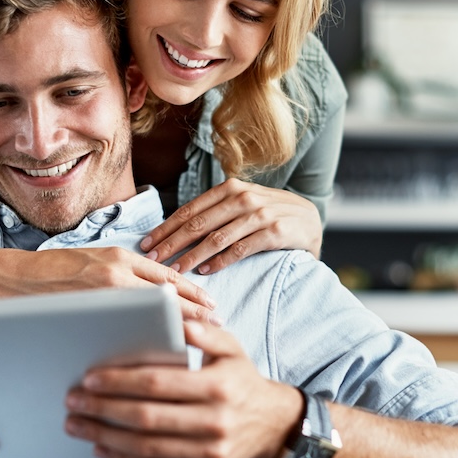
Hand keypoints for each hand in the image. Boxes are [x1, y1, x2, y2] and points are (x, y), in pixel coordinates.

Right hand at [16, 247, 220, 323]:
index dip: (192, 292)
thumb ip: (119, 276)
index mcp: (119, 258)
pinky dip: (149, 340)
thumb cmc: (50, 274)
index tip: (211, 304)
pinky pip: (128, 330)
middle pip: (169, 295)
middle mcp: (117, 272)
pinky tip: (162, 351)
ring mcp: (105, 295)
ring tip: (200, 339)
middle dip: (195, 310)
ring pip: (154, 313)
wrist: (11, 281)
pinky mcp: (92, 315)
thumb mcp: (91, 263)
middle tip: (219, 324)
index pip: (166, 276)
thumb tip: (149, 296)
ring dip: (179, 326)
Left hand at [63, 321, 302, 457]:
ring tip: (76, 424)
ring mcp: (210, 452)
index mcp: (218, 387)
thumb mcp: (232, 348)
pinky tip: (100, 446)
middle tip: (72, 400)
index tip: (89, 376)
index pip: (158, 384)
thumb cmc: (241, 379)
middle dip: (103, 408)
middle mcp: (215, 422)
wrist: (272, 424)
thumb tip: (177, 319)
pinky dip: (124, 457)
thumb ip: (205, 333)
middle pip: (146, 417)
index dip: (120, 381)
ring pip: (146, 447)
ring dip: (105, 436)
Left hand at [139, 181, 321, 275]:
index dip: (165, 228)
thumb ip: (216, 211)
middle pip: (198, 223)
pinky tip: (206, 270)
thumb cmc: (269, 214)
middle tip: (152, 259)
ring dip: (192, 255)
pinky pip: (241, 248)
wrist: (311, 219)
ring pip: (216, 237)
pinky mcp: (275, 232)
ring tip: (175, 270)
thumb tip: (177, 229)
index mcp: (230, 188)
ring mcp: (260, 213)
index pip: (189, 209)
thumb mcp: (242, 204)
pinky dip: (221, 261)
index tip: (146, 243)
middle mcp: (243, 197)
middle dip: (171, 243)